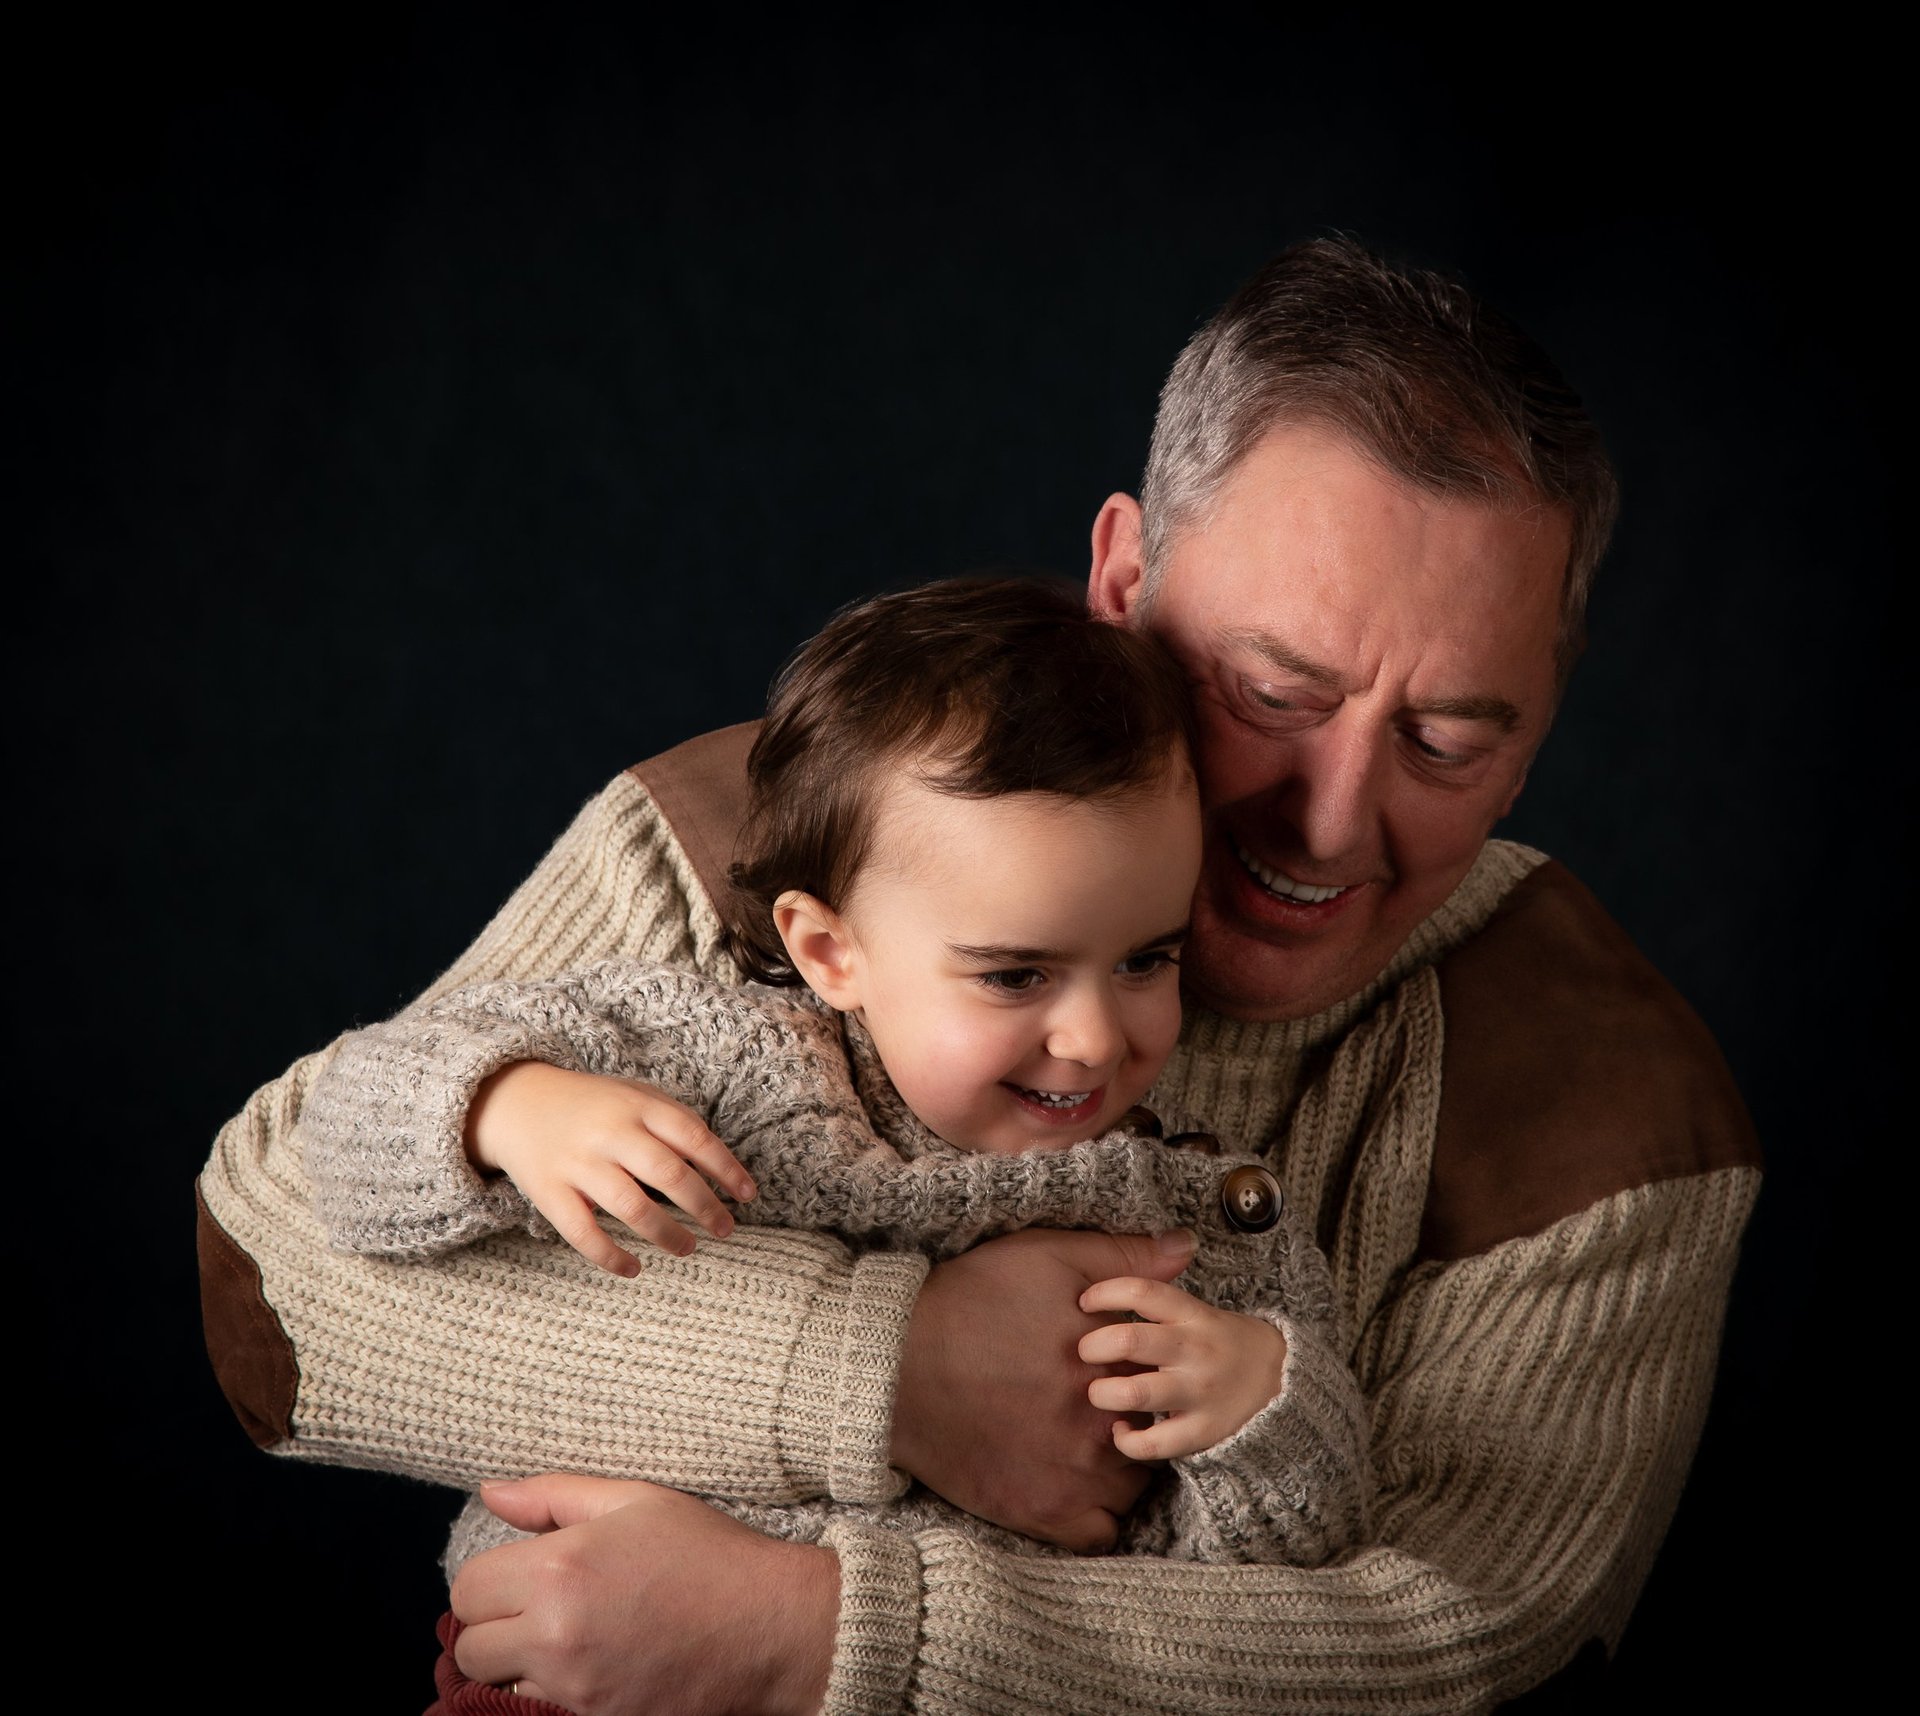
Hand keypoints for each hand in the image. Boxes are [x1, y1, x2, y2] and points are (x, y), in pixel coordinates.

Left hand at [451, 1475, 837, 1715]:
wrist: (771, 1625)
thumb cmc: (707, 1553)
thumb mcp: (635, 1500)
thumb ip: (552, 1495)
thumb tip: (490, 1493)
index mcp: (559, 1569)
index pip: (466, 1590)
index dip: (491, 1578)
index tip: (523, 1572)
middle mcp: (556, 1636)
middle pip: (471, 1646)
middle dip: (496, 1624)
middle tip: (541, 1605)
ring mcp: (575, 1690)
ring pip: (499, 1686)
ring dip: (519, 1664)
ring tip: (569, 1635)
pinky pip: (538, 1711)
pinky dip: (550, 1692)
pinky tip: (588, 1664)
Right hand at [465, 1062, 756, 1274]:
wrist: (518, 1102)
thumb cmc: (594, 1105)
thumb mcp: (636, 1096)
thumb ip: (676, 1122)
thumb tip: (723, 1166)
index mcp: (637, 1105)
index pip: (693, 1136)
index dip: (726, 1168)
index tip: (748, 1195)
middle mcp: (610, 1132)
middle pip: (669, 1174)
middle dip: (705, 1207)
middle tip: (726, 1229)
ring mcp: (578, 1163)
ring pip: (632, 1207)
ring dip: (667, 1234)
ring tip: (689, 1248)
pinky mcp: (549, 1192)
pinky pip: (584, 1233)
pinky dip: (612, 1257)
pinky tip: (635, 1268)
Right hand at [889, 1226, 1194, 1550]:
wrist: (896, 1362)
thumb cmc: (972, 1301)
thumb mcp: (1049, 1257)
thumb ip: (1124, 1257)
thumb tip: (1186, 1246)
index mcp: (1114, 1365)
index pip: (1163, 1379)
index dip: (1145, 1373)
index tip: (1122, 1369)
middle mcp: (1104, 1425)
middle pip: (1153, 1434)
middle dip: (1136, 1419)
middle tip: (1101, 1406)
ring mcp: (1075, 1475)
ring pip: (1133, 1485)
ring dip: (1122, 1467)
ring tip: (1087, 1445)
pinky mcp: (1042, 1512)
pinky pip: (1100, 1532)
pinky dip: (1096, 1514)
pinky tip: (1074, 1485)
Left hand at [1077, 1276, 1287, 1458]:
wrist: (1287, 1386)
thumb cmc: (1227, 1345)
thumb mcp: (1203, 1310)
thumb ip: (1161, 1295)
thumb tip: (1121, 1266)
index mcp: (1194, 1316)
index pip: (1142, 1292)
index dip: (1105, 1293)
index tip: (1085, 1302)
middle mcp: (1195, 1351)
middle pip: (1129, 1341)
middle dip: (1092, 1345)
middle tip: (1086, 1351)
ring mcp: (1198, 1393)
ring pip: (1133, 1393)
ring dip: (1102, 1392)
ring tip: (1099, 1391)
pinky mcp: (1201, 1433)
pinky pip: (1151, 1444)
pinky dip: (1126, 1439)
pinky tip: (1121, 1429)